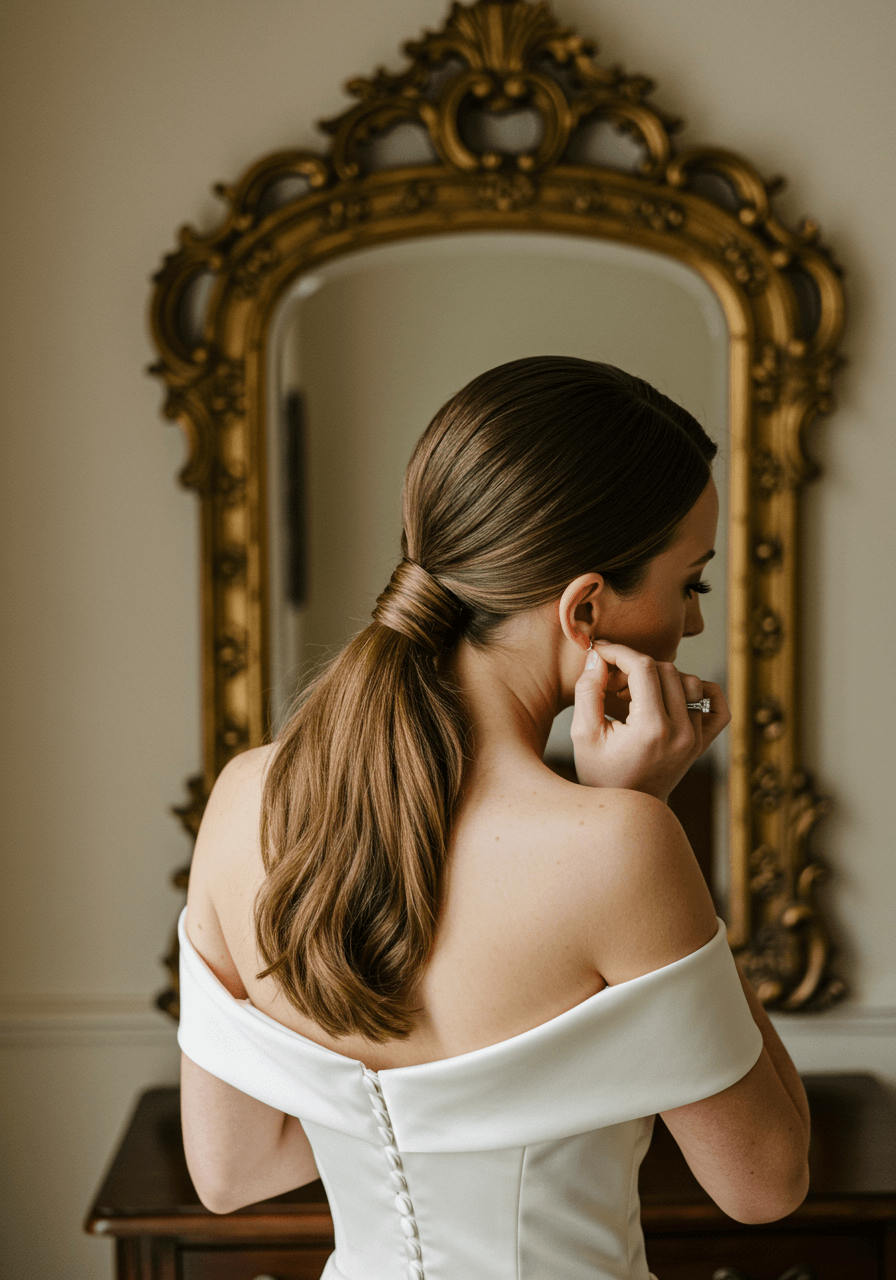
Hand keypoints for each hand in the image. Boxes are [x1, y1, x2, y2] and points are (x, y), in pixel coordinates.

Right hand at [570, 641, 729, 800]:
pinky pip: (716, 703)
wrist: (626, 809)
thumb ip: (587, 690)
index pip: (643, 668)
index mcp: (652, 729)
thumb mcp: (582, 734)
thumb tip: (597, 657)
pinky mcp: (703, 743)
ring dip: (662, 678)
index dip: (619, 652)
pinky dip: (700, 691)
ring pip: (690, 681)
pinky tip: (673, 696)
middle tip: (613, 681)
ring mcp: (696, 739)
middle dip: (636, 666)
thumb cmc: (599, 773)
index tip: (601, 652)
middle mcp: (681, 732)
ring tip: (636, 694)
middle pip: (667, 669)